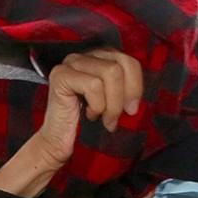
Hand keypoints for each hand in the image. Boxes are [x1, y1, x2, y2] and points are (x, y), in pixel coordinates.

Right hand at [0, 48, 142, 197]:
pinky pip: (93, 85)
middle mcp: (83, 55)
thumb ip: (125, 88)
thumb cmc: (86, 122)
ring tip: (104, 118)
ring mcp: (70, 63)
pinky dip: (97, 105)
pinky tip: (88, 114)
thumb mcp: (112, 101)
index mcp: (97, 58)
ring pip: (110, 73)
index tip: (131, 108)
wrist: (59, 142)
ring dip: (111, 103)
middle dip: (124, 94)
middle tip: (118, 116)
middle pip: (120, 64)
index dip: (135, 85)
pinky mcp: (61, 75)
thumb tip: (139, 92)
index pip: (128, 60)